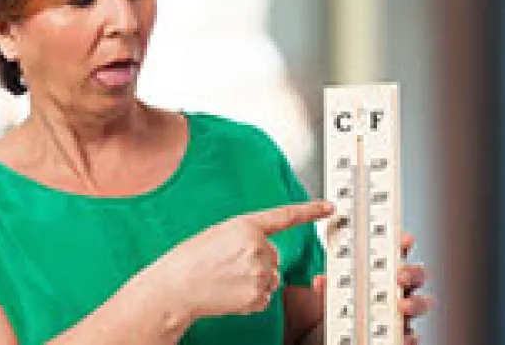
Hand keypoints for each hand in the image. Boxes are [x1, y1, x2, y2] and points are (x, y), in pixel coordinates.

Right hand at [147, 201, 333, 319]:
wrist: (176, 287)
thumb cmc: (190, 259)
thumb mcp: (218, 233)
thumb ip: (246, 235)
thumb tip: (264, 249)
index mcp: (245, 225)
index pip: (285, 216)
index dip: (310, 211)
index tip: (328, 208)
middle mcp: (257, 247)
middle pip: (273, 255)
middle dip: (257, 259)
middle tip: (227, 264)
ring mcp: (260, 273)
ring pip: (270, 276)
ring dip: (254, 279)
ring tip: (226, 278)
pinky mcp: (258, 295)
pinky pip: (264, 295)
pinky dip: (250, 296)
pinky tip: (229, 291)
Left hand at [310, 232, 433, 344]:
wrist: (341, 335)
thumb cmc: (342, 307)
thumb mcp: (332, 293)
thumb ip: (328, 286)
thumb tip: (320, 281)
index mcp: (381, 272)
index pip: (396, 254)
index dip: (403, 244)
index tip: (405, 239)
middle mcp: (396, 289)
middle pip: (416, 276)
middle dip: (411, 273)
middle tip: (399, 275)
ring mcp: (401, 310)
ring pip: (421, 303)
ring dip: (415, 303)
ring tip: (402, 305)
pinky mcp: (400, 332)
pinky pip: (411, 335)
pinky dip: (410, 336)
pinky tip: (406, 336)